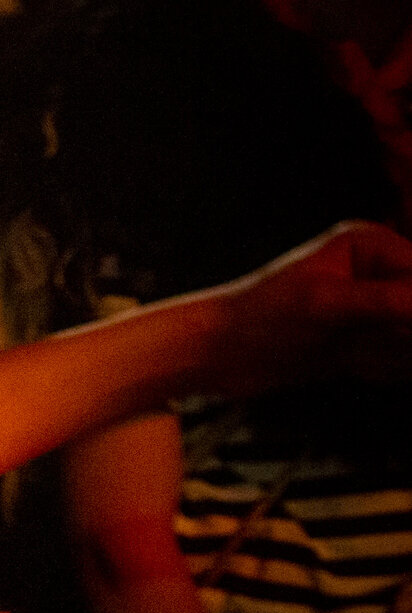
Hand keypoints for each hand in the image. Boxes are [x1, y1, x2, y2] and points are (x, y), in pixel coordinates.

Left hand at [213, 220, 411, 394]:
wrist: (220, 355)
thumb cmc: (260, 318)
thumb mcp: (327, 304)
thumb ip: (389, 302)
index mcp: (370, 244)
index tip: (392, 327)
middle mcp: (379, 272)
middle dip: (396, 336)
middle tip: (358, 341)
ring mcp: (376, 307)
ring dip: (388, 353)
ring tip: (348, 350)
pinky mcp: (368, 341)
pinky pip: (401, 361)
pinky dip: (382, 368)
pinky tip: (346, 361)